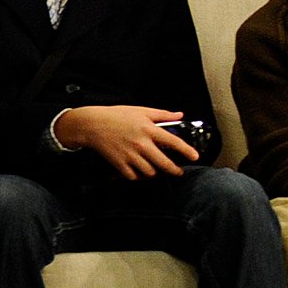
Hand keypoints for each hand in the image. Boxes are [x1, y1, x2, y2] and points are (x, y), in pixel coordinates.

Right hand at [56, 105, 195, 179]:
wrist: (92, 124)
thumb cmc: (117, 116)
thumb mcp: (142, 110)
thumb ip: (163, 114)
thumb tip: (180, 115)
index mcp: (149, 130)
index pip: (173, 142)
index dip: (186, 150)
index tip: (195, 156)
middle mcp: (141, 144)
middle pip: (164, 163)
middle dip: (174, 170)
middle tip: (178, 171)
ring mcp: (130, 155)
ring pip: (150, 172)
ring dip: (156, 172)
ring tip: (158, 169)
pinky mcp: (119, 163)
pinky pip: (133, 176)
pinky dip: (139, 176)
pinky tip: (141, 172)